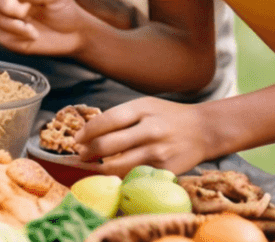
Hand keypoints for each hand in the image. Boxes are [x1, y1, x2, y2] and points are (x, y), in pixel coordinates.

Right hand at [0, 0, 86, 56]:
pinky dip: (17, 37)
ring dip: (11, 26)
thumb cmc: (65, 10)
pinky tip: (34, 37)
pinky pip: (3, 38)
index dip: (8, 2)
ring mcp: (9, 25)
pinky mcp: (12, 40)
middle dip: (7, 14)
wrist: (76, 33)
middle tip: (24, 17)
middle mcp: (10, 8)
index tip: (25, 7)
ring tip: (32, 31)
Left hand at [75, 97, 215, 175]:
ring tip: (92, 166)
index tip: (77, 139)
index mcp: (141, 109)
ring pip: (118, 165)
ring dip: (99, 168)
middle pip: (107, 145)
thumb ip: (120, 116)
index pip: (106, 121)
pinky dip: (120, 176)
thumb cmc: (167, 116)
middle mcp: (150, 130)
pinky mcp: (165, 169)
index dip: (87, 132)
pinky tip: (113, 173)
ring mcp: (158, 152)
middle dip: (88, 152)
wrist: (204, 130)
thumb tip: (90, 131)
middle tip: (81, 155)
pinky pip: (134, 175)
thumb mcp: (144, 106)